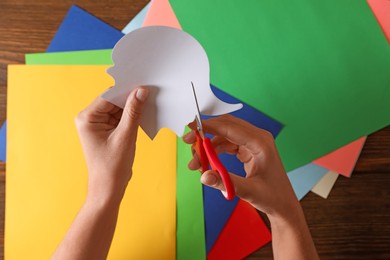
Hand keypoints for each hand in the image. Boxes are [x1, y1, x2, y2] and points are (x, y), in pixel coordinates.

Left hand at [75, 87, 148, 203]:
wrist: (109, 188)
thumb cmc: (112, 166)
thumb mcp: (125, 136)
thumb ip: (133, 112)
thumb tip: (140, 92)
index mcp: (87, 118)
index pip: (109, 96)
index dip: (126, 91)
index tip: (144, 86)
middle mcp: (90, 119)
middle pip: (114, 101)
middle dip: (131, 99)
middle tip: (150, 93)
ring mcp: (99, 125)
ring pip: (119, 109)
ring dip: (133, 108)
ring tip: (150, 104)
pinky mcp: (107, 131)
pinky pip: (121, 118)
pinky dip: (132, 117)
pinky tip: (144, 115)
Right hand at [183, 114, 298, 218]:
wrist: (283, 205)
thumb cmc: (272, 197)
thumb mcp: (248, 191)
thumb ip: (225, 182)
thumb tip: (204, 176)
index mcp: (261, 143)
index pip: (230, 127)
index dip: (209, 126)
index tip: (192, 127)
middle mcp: (257, 138)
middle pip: (226, 126)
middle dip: (205, 133)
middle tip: (187, 141)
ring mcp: (253, 142)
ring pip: (224, 135)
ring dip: (208, 146)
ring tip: (195, 162)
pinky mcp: (248, 149)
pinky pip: (227, 144)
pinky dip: (215, 151)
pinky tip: (206, 162)